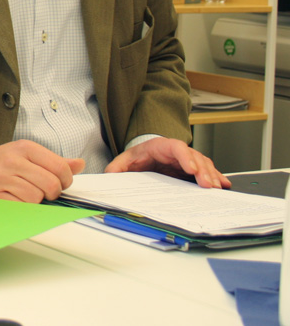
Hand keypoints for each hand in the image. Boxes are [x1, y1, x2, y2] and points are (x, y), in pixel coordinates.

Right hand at [0, 140, 84, 202]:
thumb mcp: (25, 153)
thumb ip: (53, 160)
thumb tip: (79, 164)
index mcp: (24, 148)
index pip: (59, 167)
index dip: (66, 180)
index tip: (60, 183)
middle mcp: (13, 161)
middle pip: (50, 185)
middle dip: (52, 193)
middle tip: (45, 192)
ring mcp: (2, 179)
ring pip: (36, 198)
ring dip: (36, 201)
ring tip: (27, 195)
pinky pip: (21, 207)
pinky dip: (24, 208)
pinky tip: (18, 200)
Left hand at [104, 137, 230, 188]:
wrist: (143, 157)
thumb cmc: (136, 159)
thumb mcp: (123, 162)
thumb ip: (116, 168)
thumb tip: (110, 175)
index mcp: (160, 146)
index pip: (176, 147)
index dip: (185, 157)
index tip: (192, 169)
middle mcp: (177, 151)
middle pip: (194, 156)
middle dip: (203, 170)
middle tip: (208, 185)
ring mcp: (187, 159)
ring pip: (203, 164)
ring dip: (211, 175)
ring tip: (216, 188)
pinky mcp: (192, 169)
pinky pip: (207, 171)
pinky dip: (216, 177)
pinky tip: (224, 185)